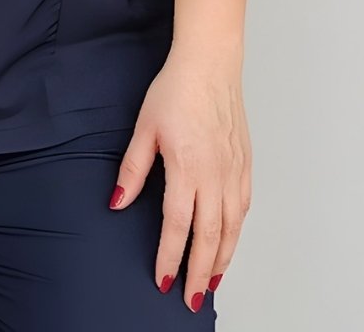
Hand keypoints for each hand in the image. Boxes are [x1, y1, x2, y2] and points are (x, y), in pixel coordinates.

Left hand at [107, 43, 251, 313]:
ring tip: (209, 281)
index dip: (170, 257)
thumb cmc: (175, 91)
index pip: (178, 226)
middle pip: (210, 237)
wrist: (209, 65)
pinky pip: (243, 208)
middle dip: (198, 272)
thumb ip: (132, 168)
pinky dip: (237, 232)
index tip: (163, 280)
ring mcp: (234, 171)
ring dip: (222, 259)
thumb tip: (118, 201)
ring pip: (232, 228)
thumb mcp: (144, 128)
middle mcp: (216, 176)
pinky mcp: (245, 164)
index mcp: (188, 168)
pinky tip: (229, 242)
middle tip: (190, 298)